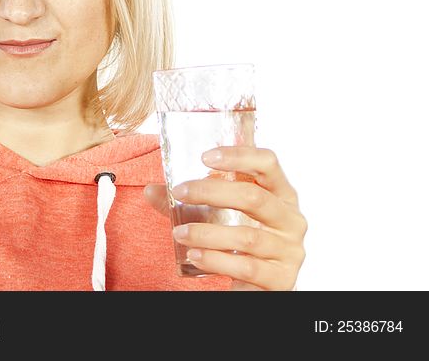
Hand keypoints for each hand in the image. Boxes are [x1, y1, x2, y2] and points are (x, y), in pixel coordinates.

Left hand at [143, 147, 306, 290]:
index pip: (268, 163)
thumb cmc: (239, 239)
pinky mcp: (281, 279)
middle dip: (211, 192)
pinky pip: (247, 266)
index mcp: (280, 193)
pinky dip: (216, 260)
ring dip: (206, 232)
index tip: (204, 157)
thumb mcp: (220, 215)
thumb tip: (150, 190)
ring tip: (178, 233)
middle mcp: (290, 219)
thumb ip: (190, 201)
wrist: (259, 284)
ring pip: (247, 236)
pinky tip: (194, 256)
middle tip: (179, 192)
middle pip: (254, 197)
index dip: (239, 156)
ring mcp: (290, 250)